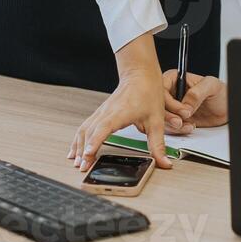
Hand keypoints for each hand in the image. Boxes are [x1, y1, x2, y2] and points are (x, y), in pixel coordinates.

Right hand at [68, 35, 172, 172]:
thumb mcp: (157, 121)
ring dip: (78, 146)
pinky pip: (85, 126)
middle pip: (90, 132)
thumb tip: (164, 162)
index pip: (103, 128)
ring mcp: (101, 111)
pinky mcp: (100, 112)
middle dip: (84, 151)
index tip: (88, 154)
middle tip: (83, 168)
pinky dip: (79, 138)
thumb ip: (158, 145)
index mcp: (120, 113)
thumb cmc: (148, 92)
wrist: (140, 74)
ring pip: (84, 129)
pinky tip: (76, 149)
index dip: (94, 142)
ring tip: (76, 162)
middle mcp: (107, 112)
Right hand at [159, 71, 228, 132]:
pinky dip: (177, 130)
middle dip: (169, 116)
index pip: (162, 89)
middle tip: (180, 122)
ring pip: (162, 117)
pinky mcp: (176, 118)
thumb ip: (197, 92)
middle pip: (159, 105)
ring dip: (174, 125)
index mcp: (175, 78)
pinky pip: (169, 126)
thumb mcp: (211, 86)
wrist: (225, 109)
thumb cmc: (219, 92)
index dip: (169, 102)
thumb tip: (185, 103)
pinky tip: (188, 127)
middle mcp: (172, 92)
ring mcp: (173, 106)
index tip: (182, 111)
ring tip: (188, 125)